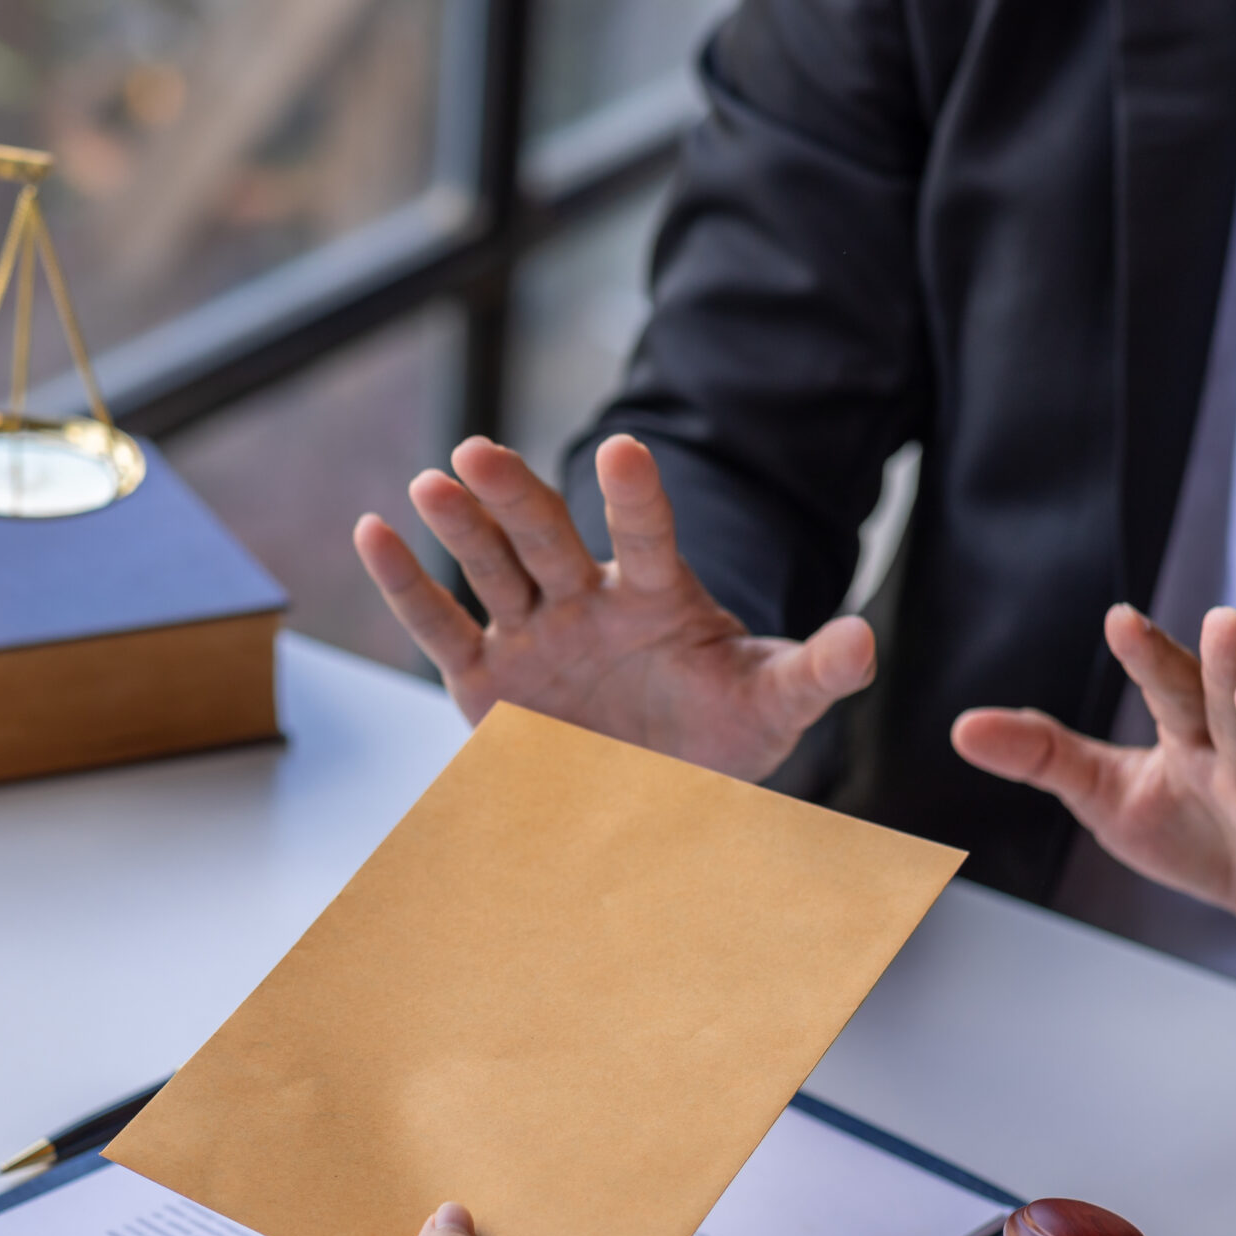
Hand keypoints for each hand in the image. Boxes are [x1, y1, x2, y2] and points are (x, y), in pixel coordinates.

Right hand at [354, 433, 875, 780]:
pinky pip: (439, 624)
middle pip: (547, 536)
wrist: (666, 783)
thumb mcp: (773, 705)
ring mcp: (532, 630)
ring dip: (461, 524)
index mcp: (656, 595)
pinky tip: (371, 532)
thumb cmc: (722, 732)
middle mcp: (586, 598)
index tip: (625, 452)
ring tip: (432, 484)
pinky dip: (405, 582)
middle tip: (480, 452)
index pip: (646, 536)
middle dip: (517, 495)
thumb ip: (812, 672)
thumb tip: (864, 643)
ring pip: (490, 566)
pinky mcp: (484, 675)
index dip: (635, 498)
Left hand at [950, 605, 1235, 975]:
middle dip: (1227, 666)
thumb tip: (963, 727)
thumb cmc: (1198, 835)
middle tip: (1220, 620)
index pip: (1173, 690)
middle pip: (1234, 710)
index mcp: (1195, 739)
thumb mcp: (1110, 795)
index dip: (1149, 657)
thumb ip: (1046, 757)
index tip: (1119, 619)